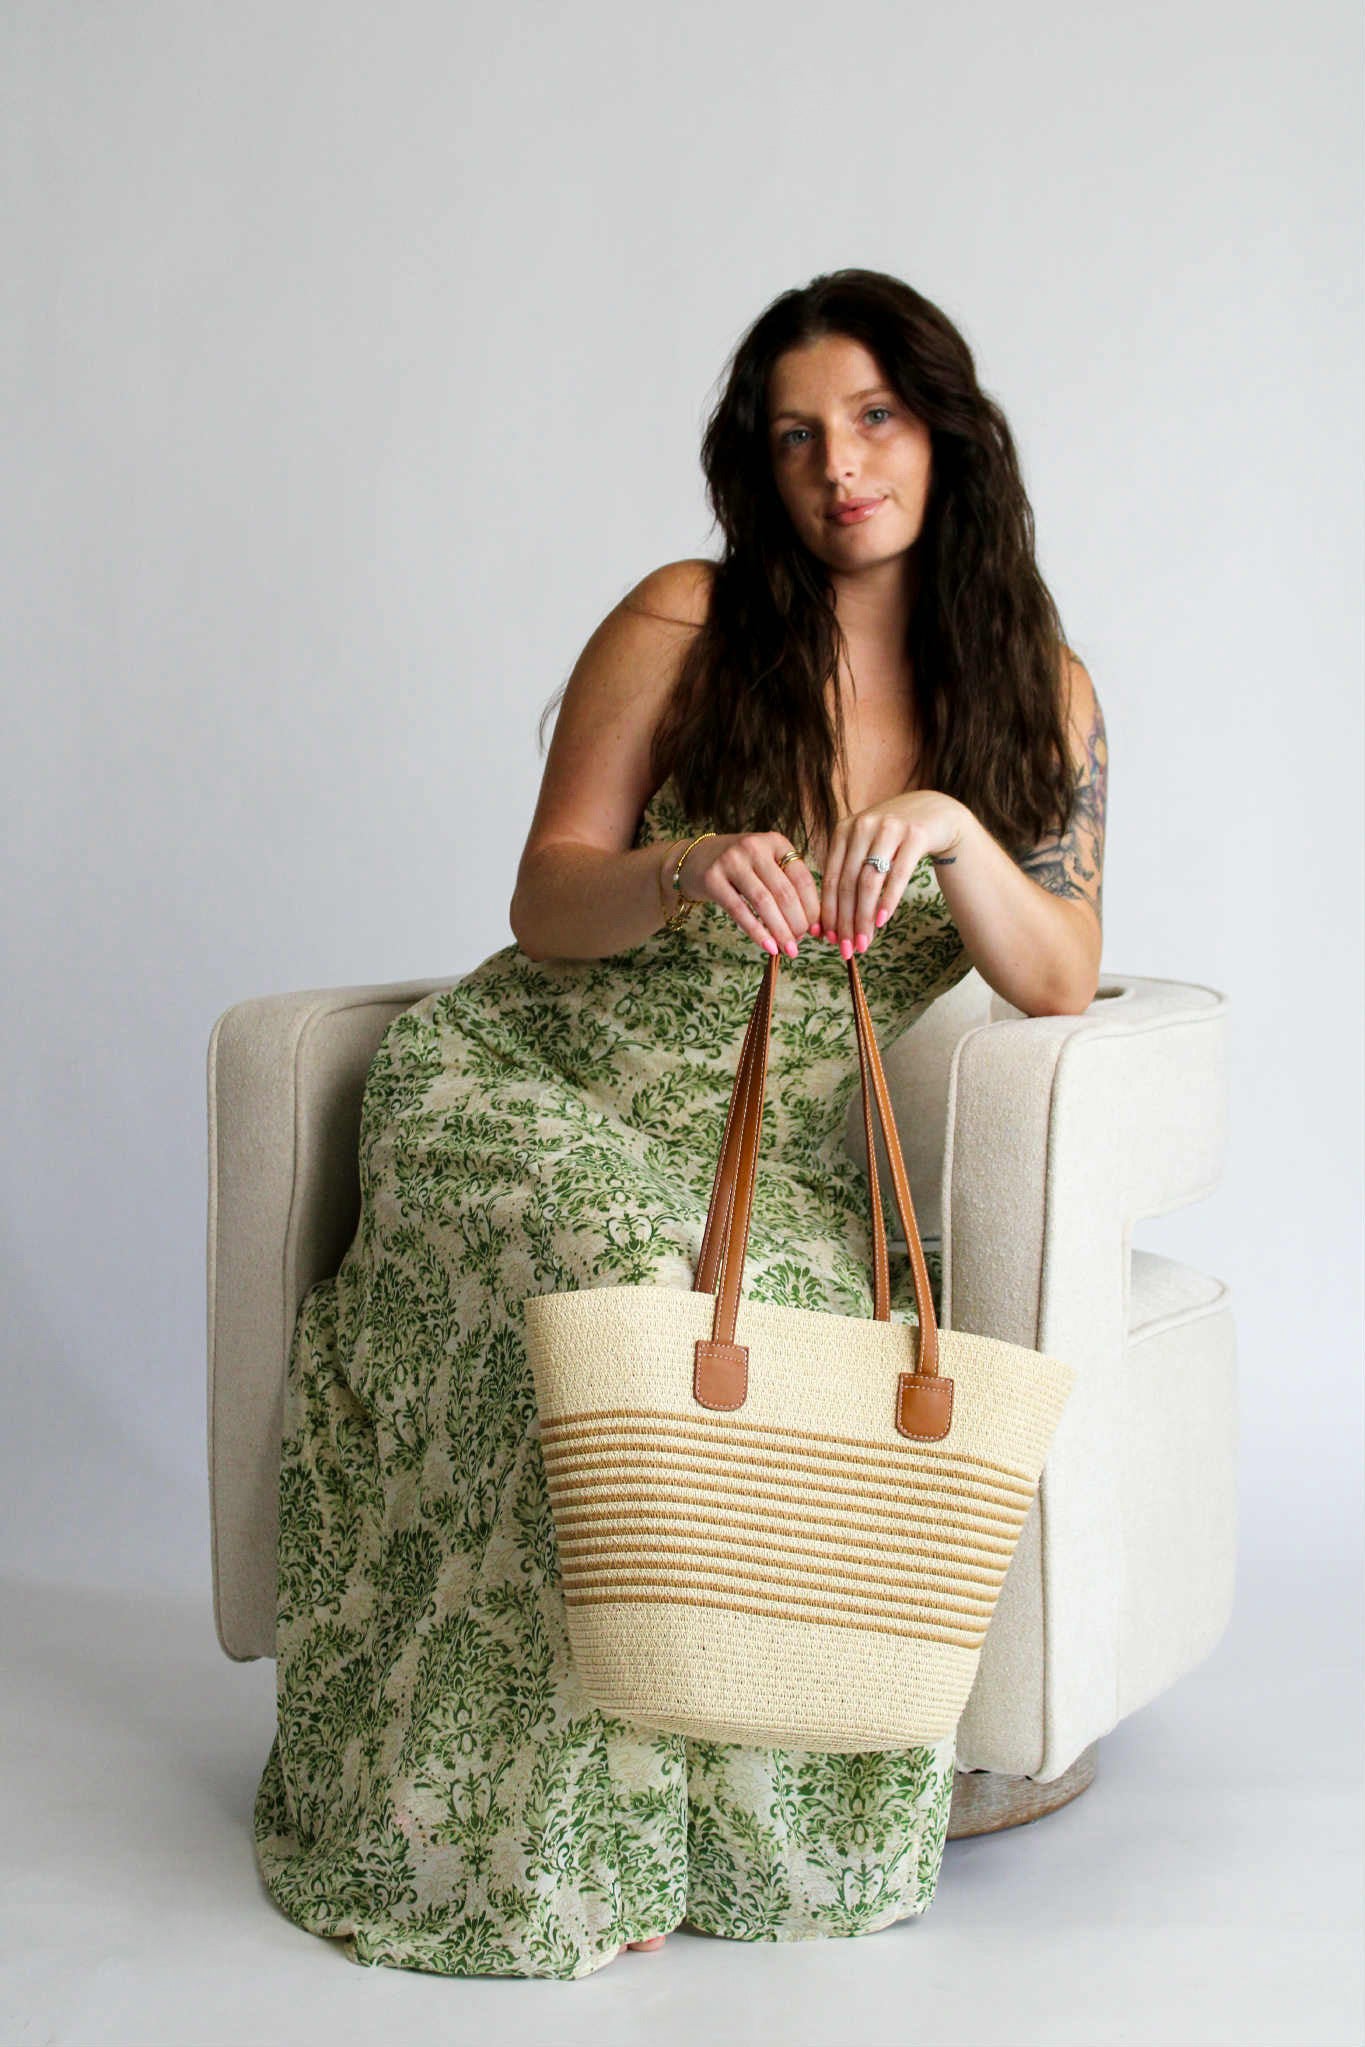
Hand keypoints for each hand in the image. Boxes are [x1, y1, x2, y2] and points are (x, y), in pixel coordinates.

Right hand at [676, 830, 821, 955]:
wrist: (693, 860)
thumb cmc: (739, 868)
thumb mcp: (766, 865)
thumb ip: (788, 887)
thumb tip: (813, 926)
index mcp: (775, 842)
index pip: (802, 878)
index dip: (812, 908)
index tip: (815, 931)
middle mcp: (754, 847)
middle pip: (784, 892)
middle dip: (796, 923)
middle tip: (799, 944)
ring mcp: (731, 860)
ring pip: (764, 902)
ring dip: (779, 930)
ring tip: (788, 950)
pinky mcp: (712, 878)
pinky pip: (739, 910)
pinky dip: (756, 932)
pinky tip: (768, 946)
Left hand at [818, 792, 965, 956]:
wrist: (935, 812)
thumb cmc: (894, 839)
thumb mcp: (866, 848)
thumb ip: (849, 875)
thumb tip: (831, 926)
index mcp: (844, 830)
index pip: (832, 878)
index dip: (828, 911)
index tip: (828, 939)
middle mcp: (863, 826)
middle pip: (848, 883)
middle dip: (845, 921)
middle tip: (847, 949)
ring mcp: (889, 828)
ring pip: (869, 881)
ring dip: (864, 917)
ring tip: (864, 942)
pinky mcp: (915, 835)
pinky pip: (898, 874)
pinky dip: (888, 900)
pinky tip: (882, 921)